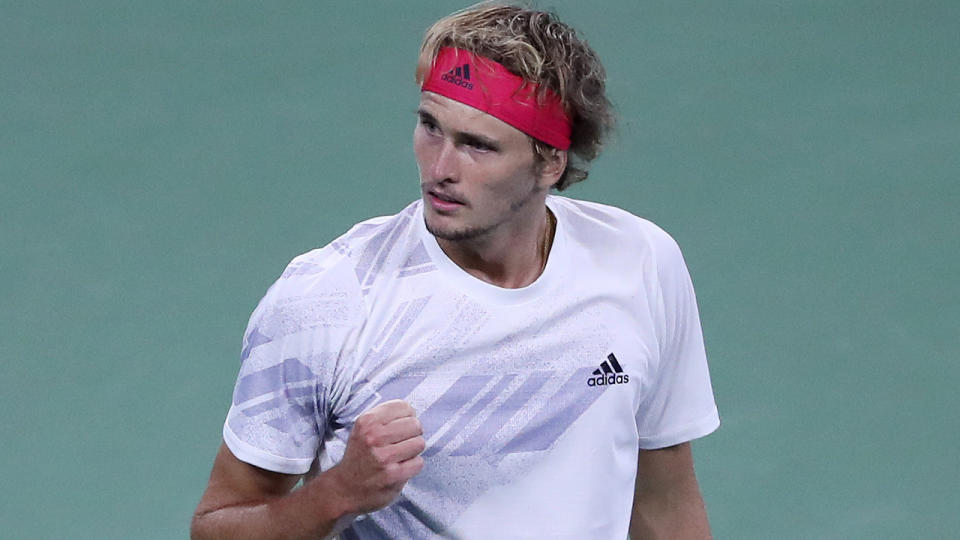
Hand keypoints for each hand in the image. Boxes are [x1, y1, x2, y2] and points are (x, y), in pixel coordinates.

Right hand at [329, 399, 425, 513]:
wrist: (344, 488)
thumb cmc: (360, 455)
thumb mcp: (364, 429)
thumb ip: (386, 417)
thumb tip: (412, 413)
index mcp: (367, 421)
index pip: (404, 407)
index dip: (407, 417)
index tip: (400, 426)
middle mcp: (374, 436)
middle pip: (415, 424)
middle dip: (412, 434)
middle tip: (400, 443)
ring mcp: (383, 457)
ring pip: (419, 443)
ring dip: (413, 451)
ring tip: (399, 456)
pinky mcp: (393, 475)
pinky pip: (418, 462)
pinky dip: (412, 466)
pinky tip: (400, 468)